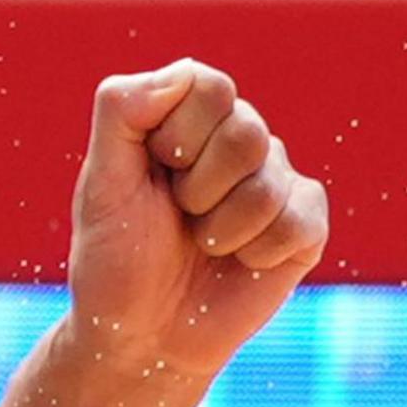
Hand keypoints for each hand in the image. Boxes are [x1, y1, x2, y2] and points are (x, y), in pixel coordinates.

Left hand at [68, 59, 331, 380]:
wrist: (139, 336)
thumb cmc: (115, 259)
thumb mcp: (100, 186)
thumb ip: (122, 113)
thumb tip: (184, 70)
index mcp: (191, 121)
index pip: (208, 87)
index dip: (177, 136)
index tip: (153, 171)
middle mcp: (240, 141)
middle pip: (245, 132)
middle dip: (195, 189)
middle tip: (177, 216)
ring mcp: (277, 180)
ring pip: (266, 185)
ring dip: (219, 229)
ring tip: (202, 244)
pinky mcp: (306, 224)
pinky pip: (296, 223)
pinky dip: (253, 254)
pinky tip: (236, 264)